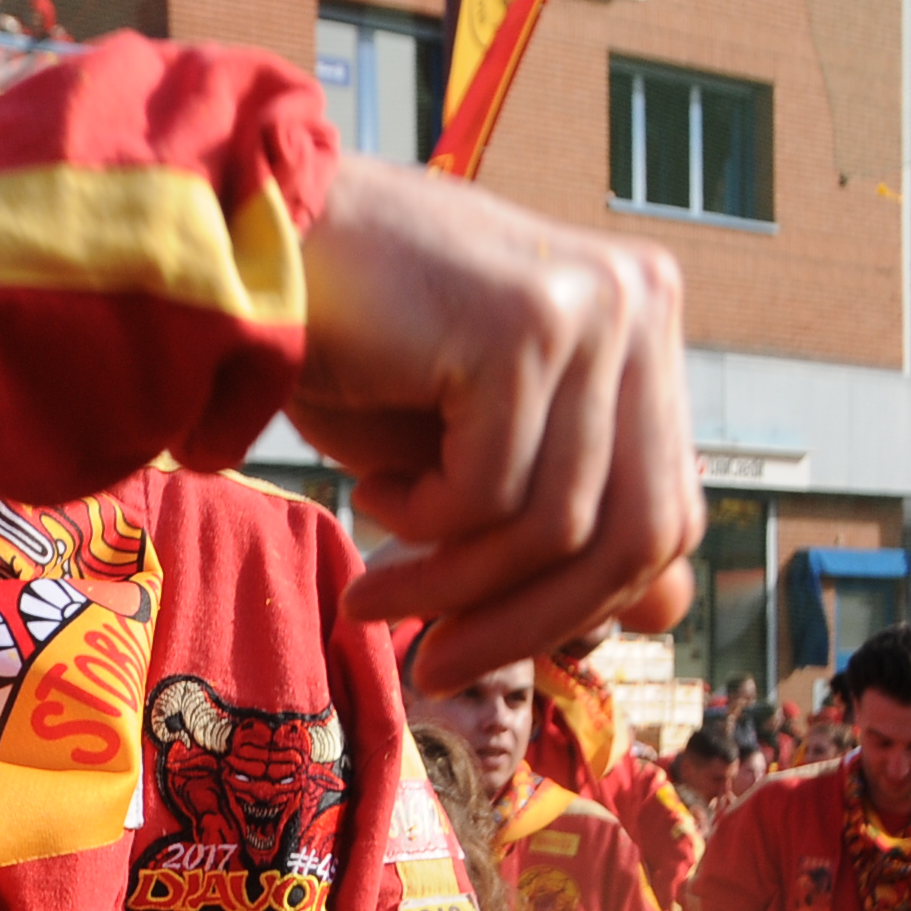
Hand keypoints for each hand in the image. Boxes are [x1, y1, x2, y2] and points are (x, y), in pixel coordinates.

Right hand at [282, 157, 702, 690]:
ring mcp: (592, 308)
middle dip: (532, 621)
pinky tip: (369, 489)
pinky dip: (422, 519)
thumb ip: (564, 505)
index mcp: (641, 322)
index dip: (588, 605)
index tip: (492, 645)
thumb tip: (661, 612)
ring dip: (454, 584)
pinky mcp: (525, 326)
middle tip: (437, 666)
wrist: (245, 244)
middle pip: (638, 529)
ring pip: (560, 523)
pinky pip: (492, 491)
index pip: (665, 507)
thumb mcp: (469, 441)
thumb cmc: (344, 339)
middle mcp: (639, 304)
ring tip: (375, 590)